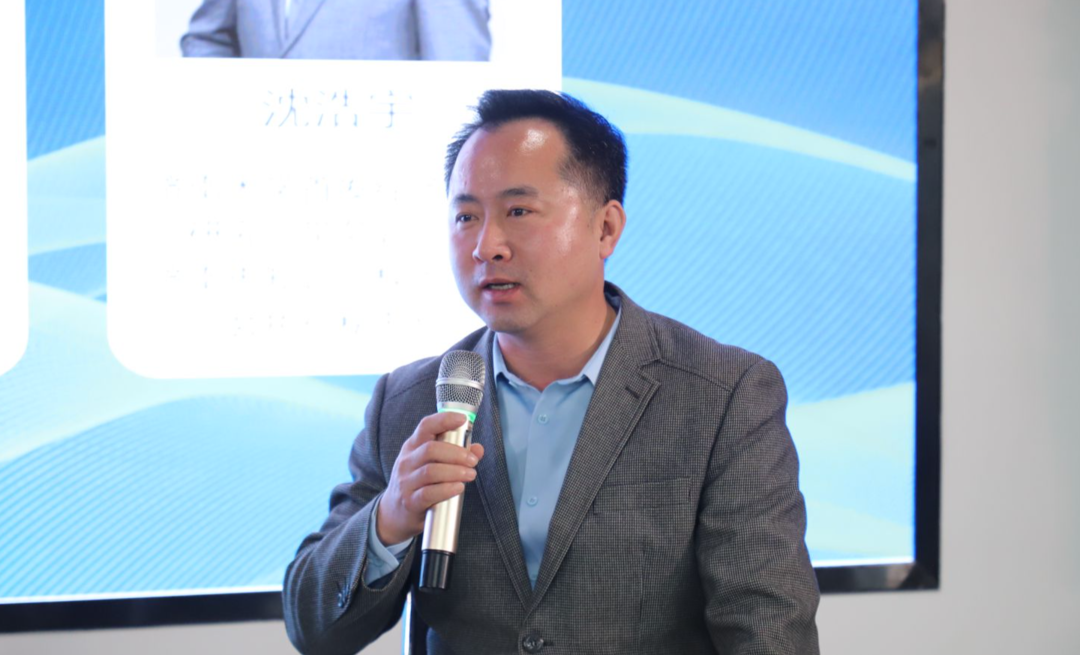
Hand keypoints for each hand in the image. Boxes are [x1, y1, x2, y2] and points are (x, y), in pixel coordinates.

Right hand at [376, 412, 484, 545]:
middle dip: (456, 453)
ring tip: (470, 474)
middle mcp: (407, 461)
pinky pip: (428, 493)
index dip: (444, 420)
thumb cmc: (418, 483)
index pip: (425, 427)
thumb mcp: (431, 464)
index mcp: (412, 447)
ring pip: (431, 471)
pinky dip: (446, 489)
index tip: (462, 419)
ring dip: (455, 471)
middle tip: (472, 461)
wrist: (393, 512)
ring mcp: (406, 482)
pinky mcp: (410, 502)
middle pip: (431, 449)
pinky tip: (458, 488)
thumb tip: (478, 449)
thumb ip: (455, 455)